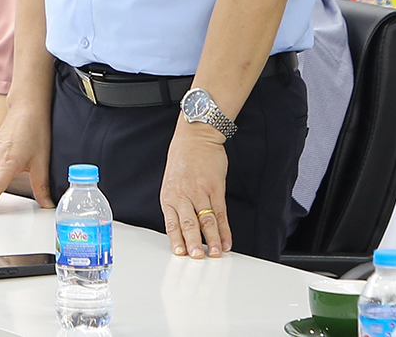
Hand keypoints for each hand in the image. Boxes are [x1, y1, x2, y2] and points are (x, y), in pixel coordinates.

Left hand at [160, 123, 230, 257]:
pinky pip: (220, 213)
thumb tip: (181, 228)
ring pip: (206, 221)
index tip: (180, 254)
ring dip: (212, 239)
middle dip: (193, 243)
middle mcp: (183, 195)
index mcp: (169, 196)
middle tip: (197, 258)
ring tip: (215, 254)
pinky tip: (227, 240)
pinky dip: (224, 229)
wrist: (195, 137)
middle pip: (188, 224)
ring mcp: (200, 192)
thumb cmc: (182, 159)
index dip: (176, 239)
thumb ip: (176, 204)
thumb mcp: (171, 182)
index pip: (171, 223)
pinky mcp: (215, 188)